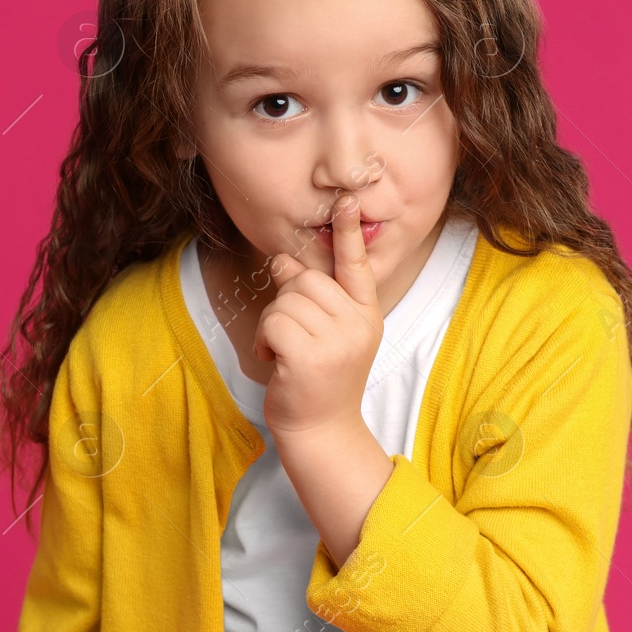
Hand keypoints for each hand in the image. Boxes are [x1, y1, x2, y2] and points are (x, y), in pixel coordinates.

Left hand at [253, 193, 382, 434]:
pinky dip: (264, 340)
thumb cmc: (319, 380)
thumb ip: (312, 296)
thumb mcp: (327, 334)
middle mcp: (358, 323)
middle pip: (306, 279)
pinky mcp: (311, 357)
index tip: (345, 200)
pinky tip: (274, 360)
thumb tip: (283, 259)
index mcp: (366, 313)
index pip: (357, 265)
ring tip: (283, 351)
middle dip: (286, 301)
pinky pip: (273, 322)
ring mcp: (338, 341)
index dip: (348, 232)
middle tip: (289, 334)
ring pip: (286, 300)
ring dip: (272, 324)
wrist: (322, 431)